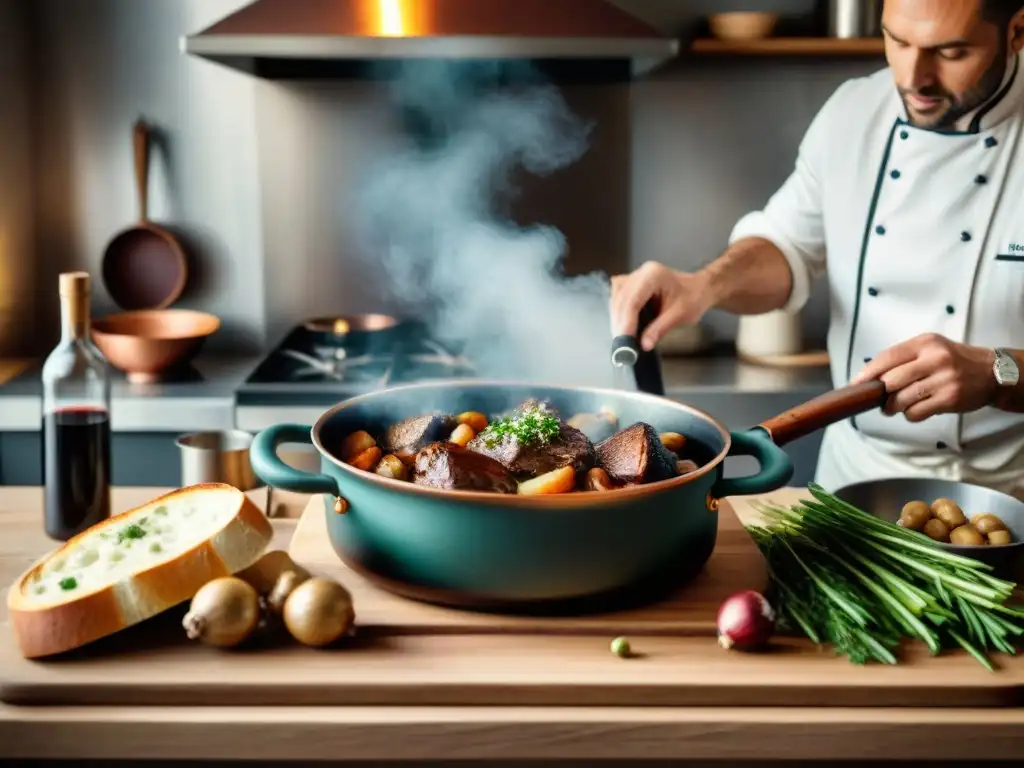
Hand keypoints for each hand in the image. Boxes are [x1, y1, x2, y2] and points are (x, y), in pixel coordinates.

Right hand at [610, 261, 712, 350]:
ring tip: (620, 338)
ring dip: (616, 318)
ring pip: (616, 298)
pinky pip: (619, 298)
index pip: (633, 300)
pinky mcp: (632, 284)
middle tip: (620, 344)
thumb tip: (644, 345)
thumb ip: (660, 329)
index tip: (624, 340)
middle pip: (621, 299)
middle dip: (619, 322)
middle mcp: (641, 273)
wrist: (699, 289)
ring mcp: (635, 277)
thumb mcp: (680, 315)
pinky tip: (621, 327)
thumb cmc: (693, 298)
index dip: (626, 321)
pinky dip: (619, 314)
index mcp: (653, 275)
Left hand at [851, 333, 996, 421]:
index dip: (869, 372)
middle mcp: (935, 359)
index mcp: (925, 343)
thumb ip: (903, 358)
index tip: (856, 384)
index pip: (888, 357)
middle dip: (881, 393)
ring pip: (902, 399)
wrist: (992, 373)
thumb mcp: (930, 349)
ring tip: (893, 407)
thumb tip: (870, 377)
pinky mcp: (949, 398)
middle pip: (891, 380)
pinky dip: (909, 414)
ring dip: (892, 407)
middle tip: (880, 399)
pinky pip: (916, 412)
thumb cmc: (953, 361)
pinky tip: (915, 409)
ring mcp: (944, 379)